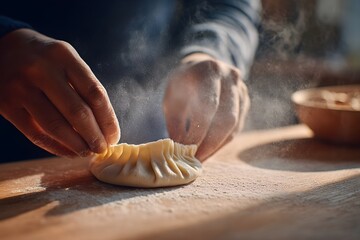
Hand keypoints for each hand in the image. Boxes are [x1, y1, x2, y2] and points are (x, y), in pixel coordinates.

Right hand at [0, 29, 119, 157]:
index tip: (114, 136)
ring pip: (56, 126)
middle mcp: (42, 70)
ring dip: (77, 145)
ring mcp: (21, 88)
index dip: (108, 120)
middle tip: (103, 149)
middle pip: (78, 112)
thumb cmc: (44, 58)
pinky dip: (56, 147)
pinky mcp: (6, 105)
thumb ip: (83, 86)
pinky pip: (36, 134)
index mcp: (64, 56)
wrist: (1, 48)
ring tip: (88, 152)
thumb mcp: (65, 59)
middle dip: (95, 136)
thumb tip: (103, 126)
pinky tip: (69, 152)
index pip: (95, 94)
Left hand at [163, 53, 248, 160]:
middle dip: (210, 143)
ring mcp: (241, 88)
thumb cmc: (182, 86)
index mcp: (209, 70)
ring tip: (200, 159)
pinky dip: (222, 142)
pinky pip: (237, 127)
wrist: (201, 69)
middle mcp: (230, 76)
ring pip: (234, 125)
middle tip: (195, 160)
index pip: (208, 106)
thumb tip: (179, 152)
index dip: (198, 131)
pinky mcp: (245, 100)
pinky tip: (209, 151)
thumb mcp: (171, 99)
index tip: (186, 150)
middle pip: (227, 118)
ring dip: (217, 145)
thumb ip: (175, 124)